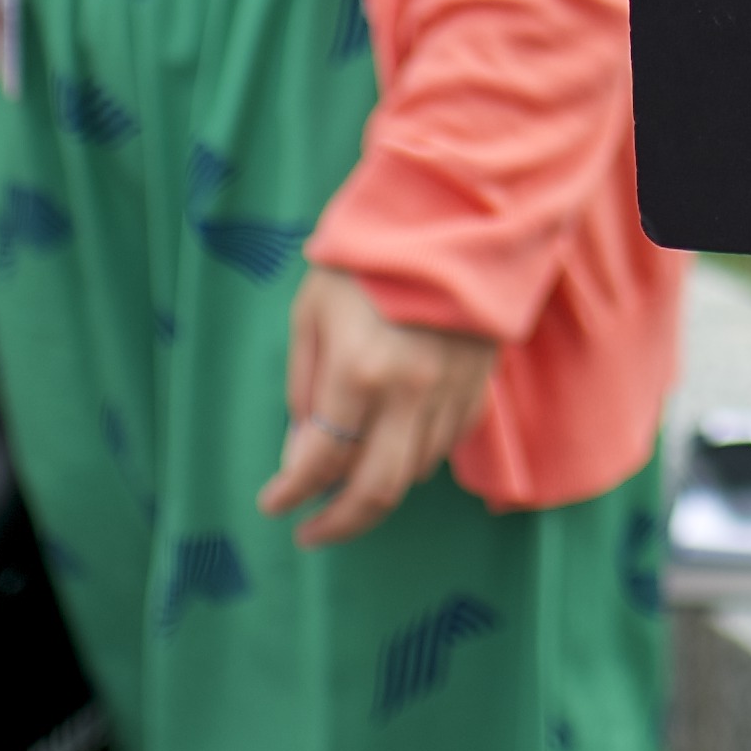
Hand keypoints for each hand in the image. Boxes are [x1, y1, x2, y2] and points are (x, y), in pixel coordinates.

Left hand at [260, 264, 498, 548]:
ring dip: (375, 494)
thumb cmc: (366, 257)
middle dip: (339, 524)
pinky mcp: (478, 388)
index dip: (290, 493)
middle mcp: (408, 394)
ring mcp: (449, 394)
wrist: (451, 217)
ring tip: (346, 494)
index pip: (320, 460)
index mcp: (358, 371)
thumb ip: (303, 386)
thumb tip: (301, 452)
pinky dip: (414, 462)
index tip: (273, 505)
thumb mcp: (312, 310)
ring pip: (413, 474)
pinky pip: (444, 447)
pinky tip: (391, 454)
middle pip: (375, 491)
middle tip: (312, 533)